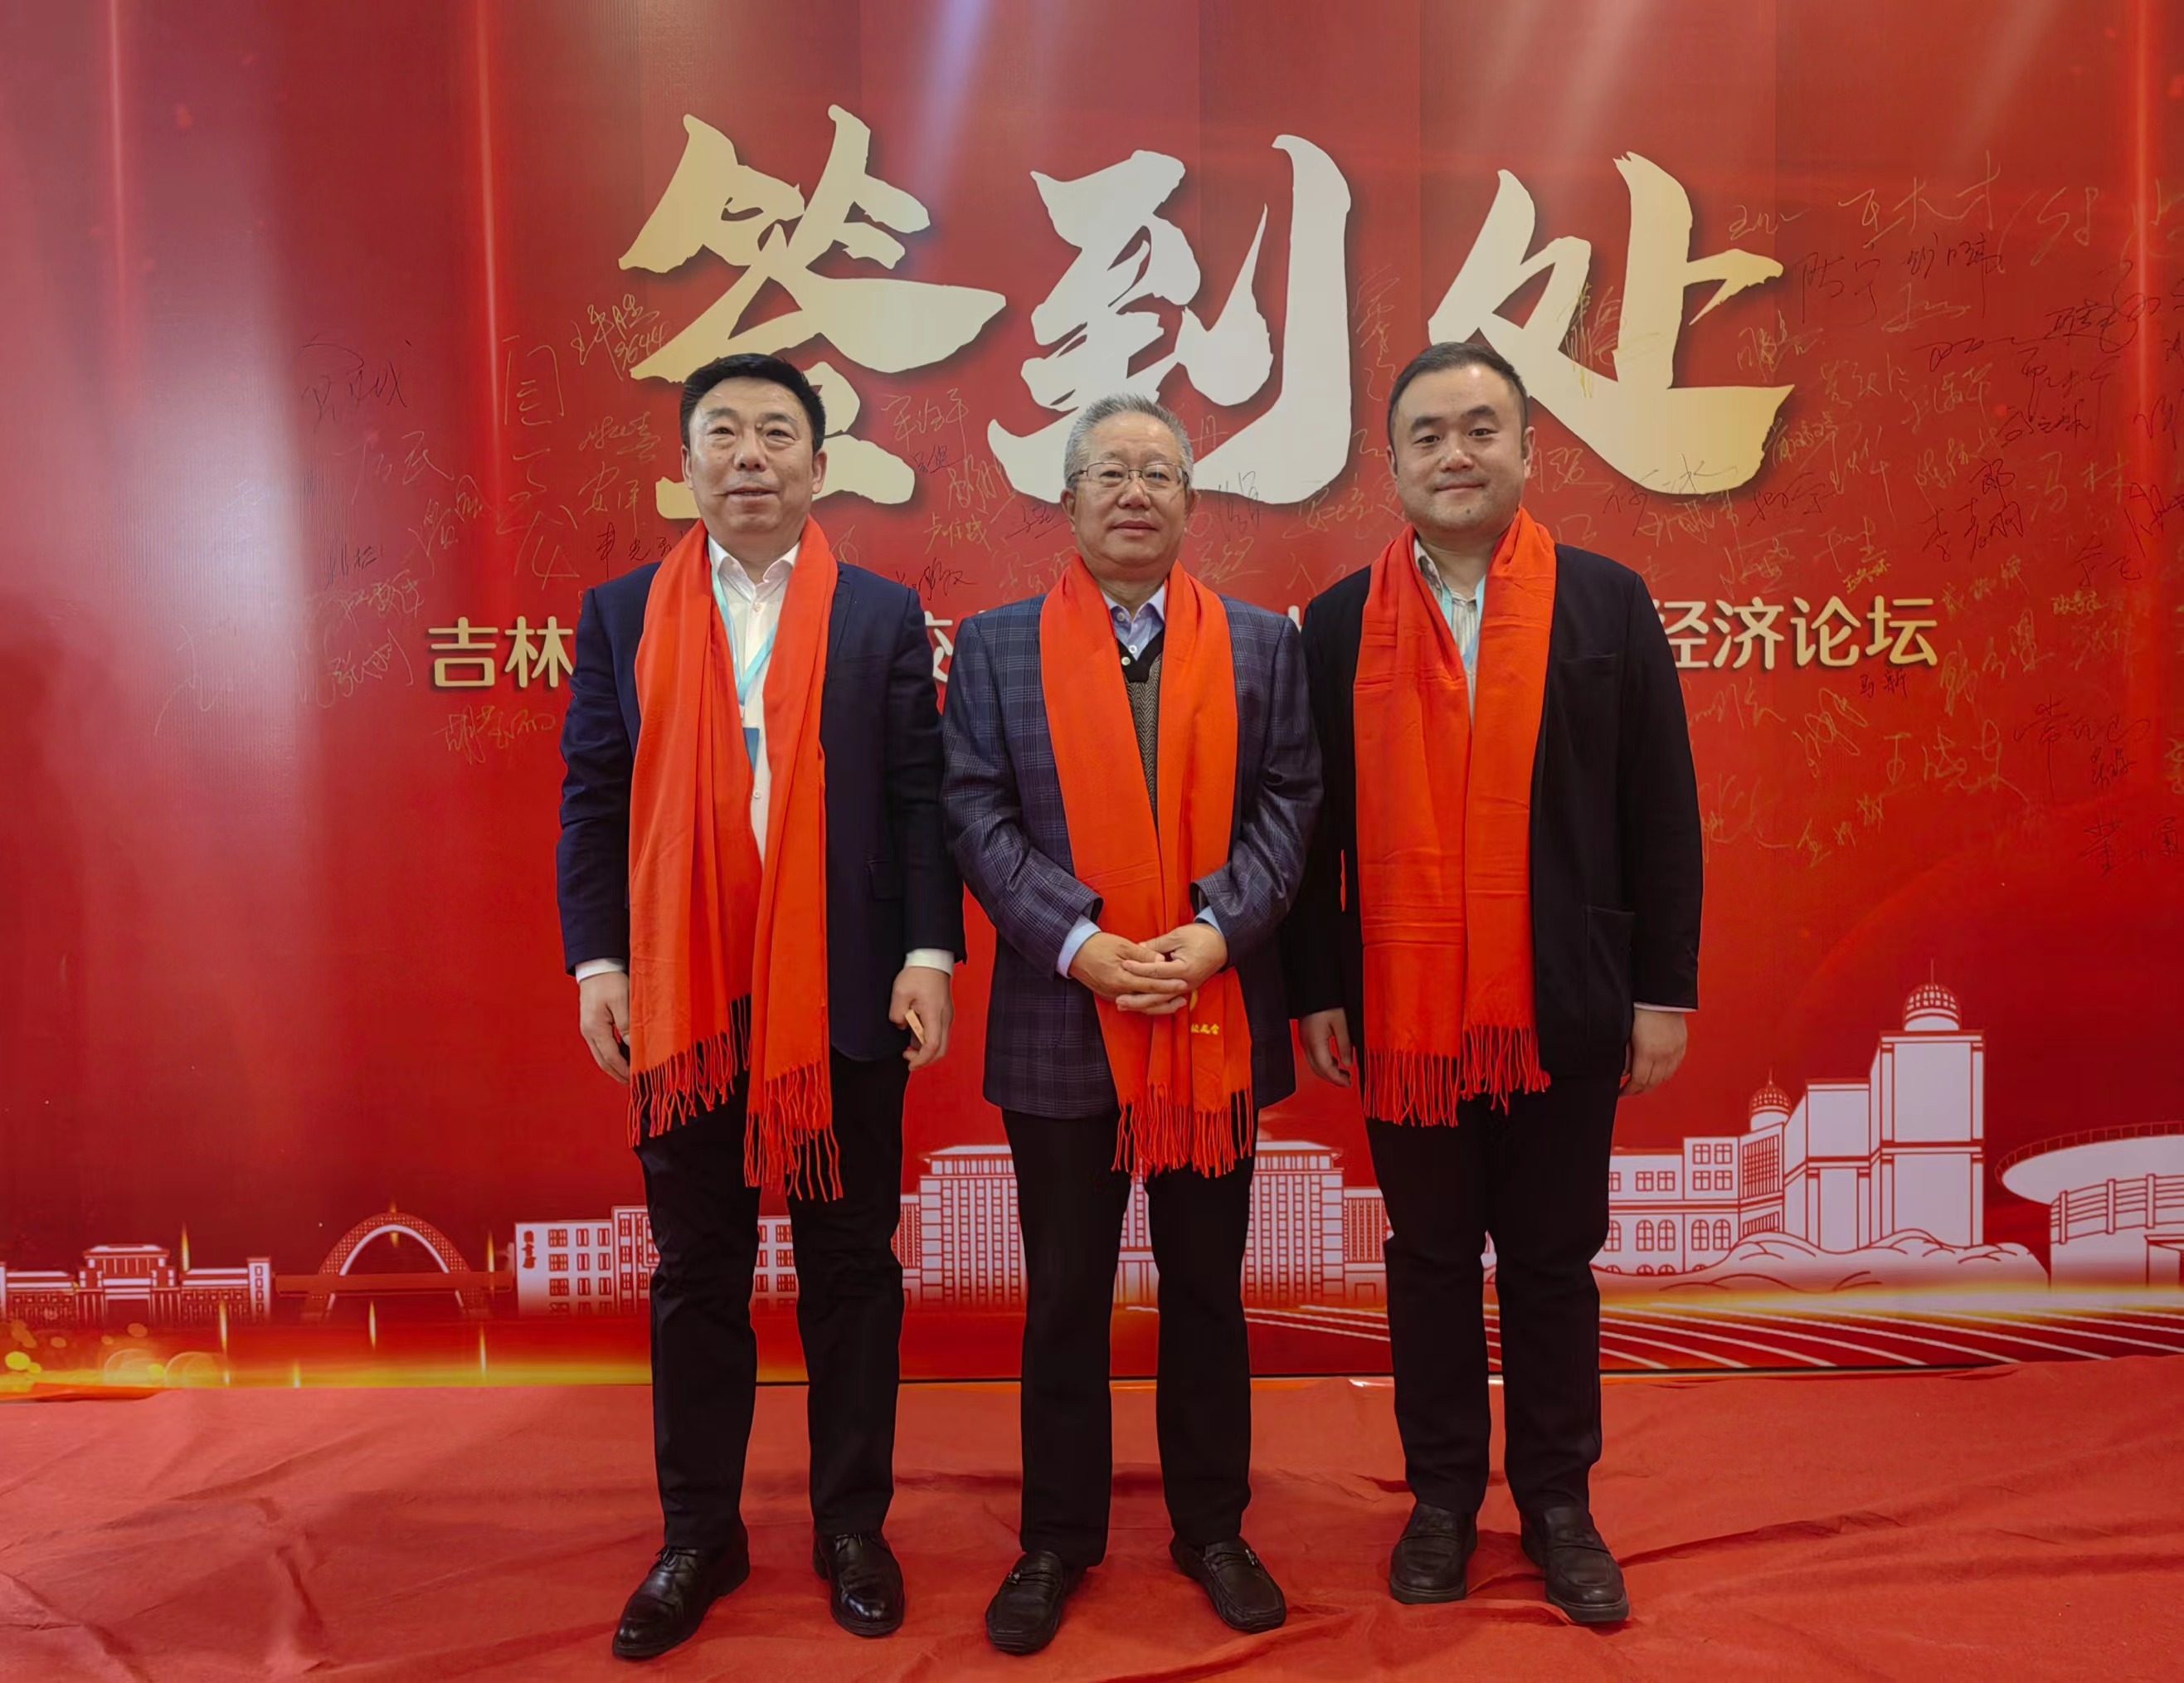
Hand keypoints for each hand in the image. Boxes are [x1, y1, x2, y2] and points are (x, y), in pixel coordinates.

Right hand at [578, 971, 631, 1083]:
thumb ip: (626, 1025)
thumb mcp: (622, 1001)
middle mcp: (588, 1031)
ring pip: (601, 1055)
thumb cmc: (610, 980)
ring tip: (629, 1073)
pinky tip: (623, 1056)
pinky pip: (601, 1046)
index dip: (623, 1070)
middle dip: (617, 1074)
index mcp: (595, 1028)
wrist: (596, 965)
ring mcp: (588, 1028)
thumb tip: (631, 1046)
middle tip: (633, 1083)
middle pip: (603, 1061)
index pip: (610, 1057)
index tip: (636, 1079)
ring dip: (614, 1066)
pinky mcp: (592, 1024)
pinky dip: (612, 1055)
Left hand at [889, 964, 953, 1070]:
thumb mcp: (900, 992)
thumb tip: (900, 1025)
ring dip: (925, 1049)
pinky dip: (927, 1039)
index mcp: (935, 1014)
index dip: (921, 1060)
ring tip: (908, 1044)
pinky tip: (914, 1033)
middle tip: (907, 1057)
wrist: (932, 959)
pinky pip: (939, 1033)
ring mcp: (946, 1016)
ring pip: (941, 1043)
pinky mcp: (944, 1014)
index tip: (909, 1064)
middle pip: (941, 1050)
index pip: (933, 1046)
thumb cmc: (919, 973)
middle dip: (924, 1059)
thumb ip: (897, 1014)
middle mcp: (945, 1018)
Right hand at [1069, 931, 1186, 1009]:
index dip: (1168, 985)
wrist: (1073, 951)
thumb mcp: (1122, 945)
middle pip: (1147, 1001)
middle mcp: (1117, 991)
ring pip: (1139, 1006)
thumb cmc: (1097, 945)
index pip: (1150, 984)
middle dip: (1166, 1000)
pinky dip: (1145, 1004)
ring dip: (1158, 1005)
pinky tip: (1155, 1001)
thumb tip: (1161, 961)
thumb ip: (1143, 955)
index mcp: (1121, 978)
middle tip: (1184, 998)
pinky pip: (1131, 1003)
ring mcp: (1112, 995)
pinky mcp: (1109, 995)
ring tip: (1174, 1003)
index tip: (1183, 983)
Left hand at [1116, 921, 1227, 1015]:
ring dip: (1142, 1005)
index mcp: (1185, 969)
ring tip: (1124, 1005)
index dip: (1139, 968)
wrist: (1222, 943)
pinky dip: (1152, 1004)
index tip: (1124, 964)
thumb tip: (1138, 949)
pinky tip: (1139, 1005)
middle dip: (1137, 998)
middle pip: (1157, 994)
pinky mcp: (1184, 989)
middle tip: (1119, 998)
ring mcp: (1186, 988)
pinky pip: (1166, 1000)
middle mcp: (1185, 983)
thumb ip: (1157, 945)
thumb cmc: (1202, 937)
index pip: (1157, 972)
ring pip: (1161, 1001)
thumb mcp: (1178, 936)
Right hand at [1299, 1007, 1353, 1086]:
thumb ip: (1345, 1045)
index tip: (1348, 1083)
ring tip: (1343, 1074)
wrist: (1313, 989)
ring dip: (1328, 1073)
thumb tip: (1349, 1063)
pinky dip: (1324, 1064)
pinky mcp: (1305, 1037)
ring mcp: (1304, 1041)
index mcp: (1315, 1042)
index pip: (1326, 1069)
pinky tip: (1335, 1062)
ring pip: (1314, 1065)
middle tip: (1347, 1082)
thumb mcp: (1341, 1023)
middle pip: (1318, 1070)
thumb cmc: (1326, 1003)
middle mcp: (1307, 1044)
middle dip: (1332, 1079)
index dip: (1337, 1079)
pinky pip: (1313, 1057)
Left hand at [1622, 1008, 1688, 1096]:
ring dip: (1653, 1083)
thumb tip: (1623, 1071)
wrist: (1660, 993)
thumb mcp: (1627, 1033)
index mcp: (1647, 1052)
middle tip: (1629, 1092)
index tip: (1621, 1092)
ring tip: (1642, 1085)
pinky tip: (1659, 1073)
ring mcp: (1674, 1050)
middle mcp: (1664, 1054)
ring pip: (1665, 1077)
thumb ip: (1626, 1054)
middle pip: (1652, 1082)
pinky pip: (1675, 1066)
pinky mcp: (1681, 1044)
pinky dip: (1666, 1074)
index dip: (1629, 1090)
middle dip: (1639, 1090)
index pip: (1639, 1081)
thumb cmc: (1640, 1008)